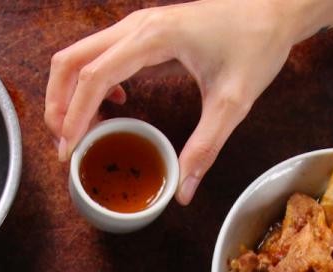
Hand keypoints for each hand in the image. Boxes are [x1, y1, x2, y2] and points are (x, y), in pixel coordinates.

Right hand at [45, 0, 306, 205]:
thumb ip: (205, 147)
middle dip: (58, 104)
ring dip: (69, 92)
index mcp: (154, 37)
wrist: (274, 9)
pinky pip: (99, 53)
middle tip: (64, 145)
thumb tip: (183, 191)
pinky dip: (89, 81)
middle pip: (71, 60)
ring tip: (80, 131)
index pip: (95, 76)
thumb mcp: (234, 103)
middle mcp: (137, 25)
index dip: (74, 115)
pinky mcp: (144, 29)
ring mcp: (137, 24)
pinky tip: (114, 104)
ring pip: (79, 54)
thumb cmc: (257, 44)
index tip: (68, 151)